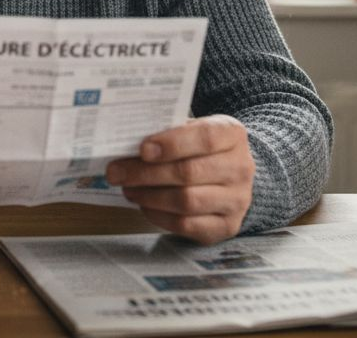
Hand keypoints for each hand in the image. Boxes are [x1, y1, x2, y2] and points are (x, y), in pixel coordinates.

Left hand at [105, 115, 254, 244]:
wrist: (231, 176)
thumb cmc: (201, 149)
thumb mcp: (191, 130)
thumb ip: (166, 133)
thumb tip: (125, 143)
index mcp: (232, 135)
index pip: (205, 138)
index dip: (172, 144)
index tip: (142, 149)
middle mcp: (240, 168)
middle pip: (189, 172)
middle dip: (146, 173)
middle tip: (116, 172)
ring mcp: (237, 200)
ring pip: (187, 201)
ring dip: (150, 196)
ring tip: (128, 188)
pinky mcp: (227, 226)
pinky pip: (187, 224)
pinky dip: (159, 216)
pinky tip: (145, 205)